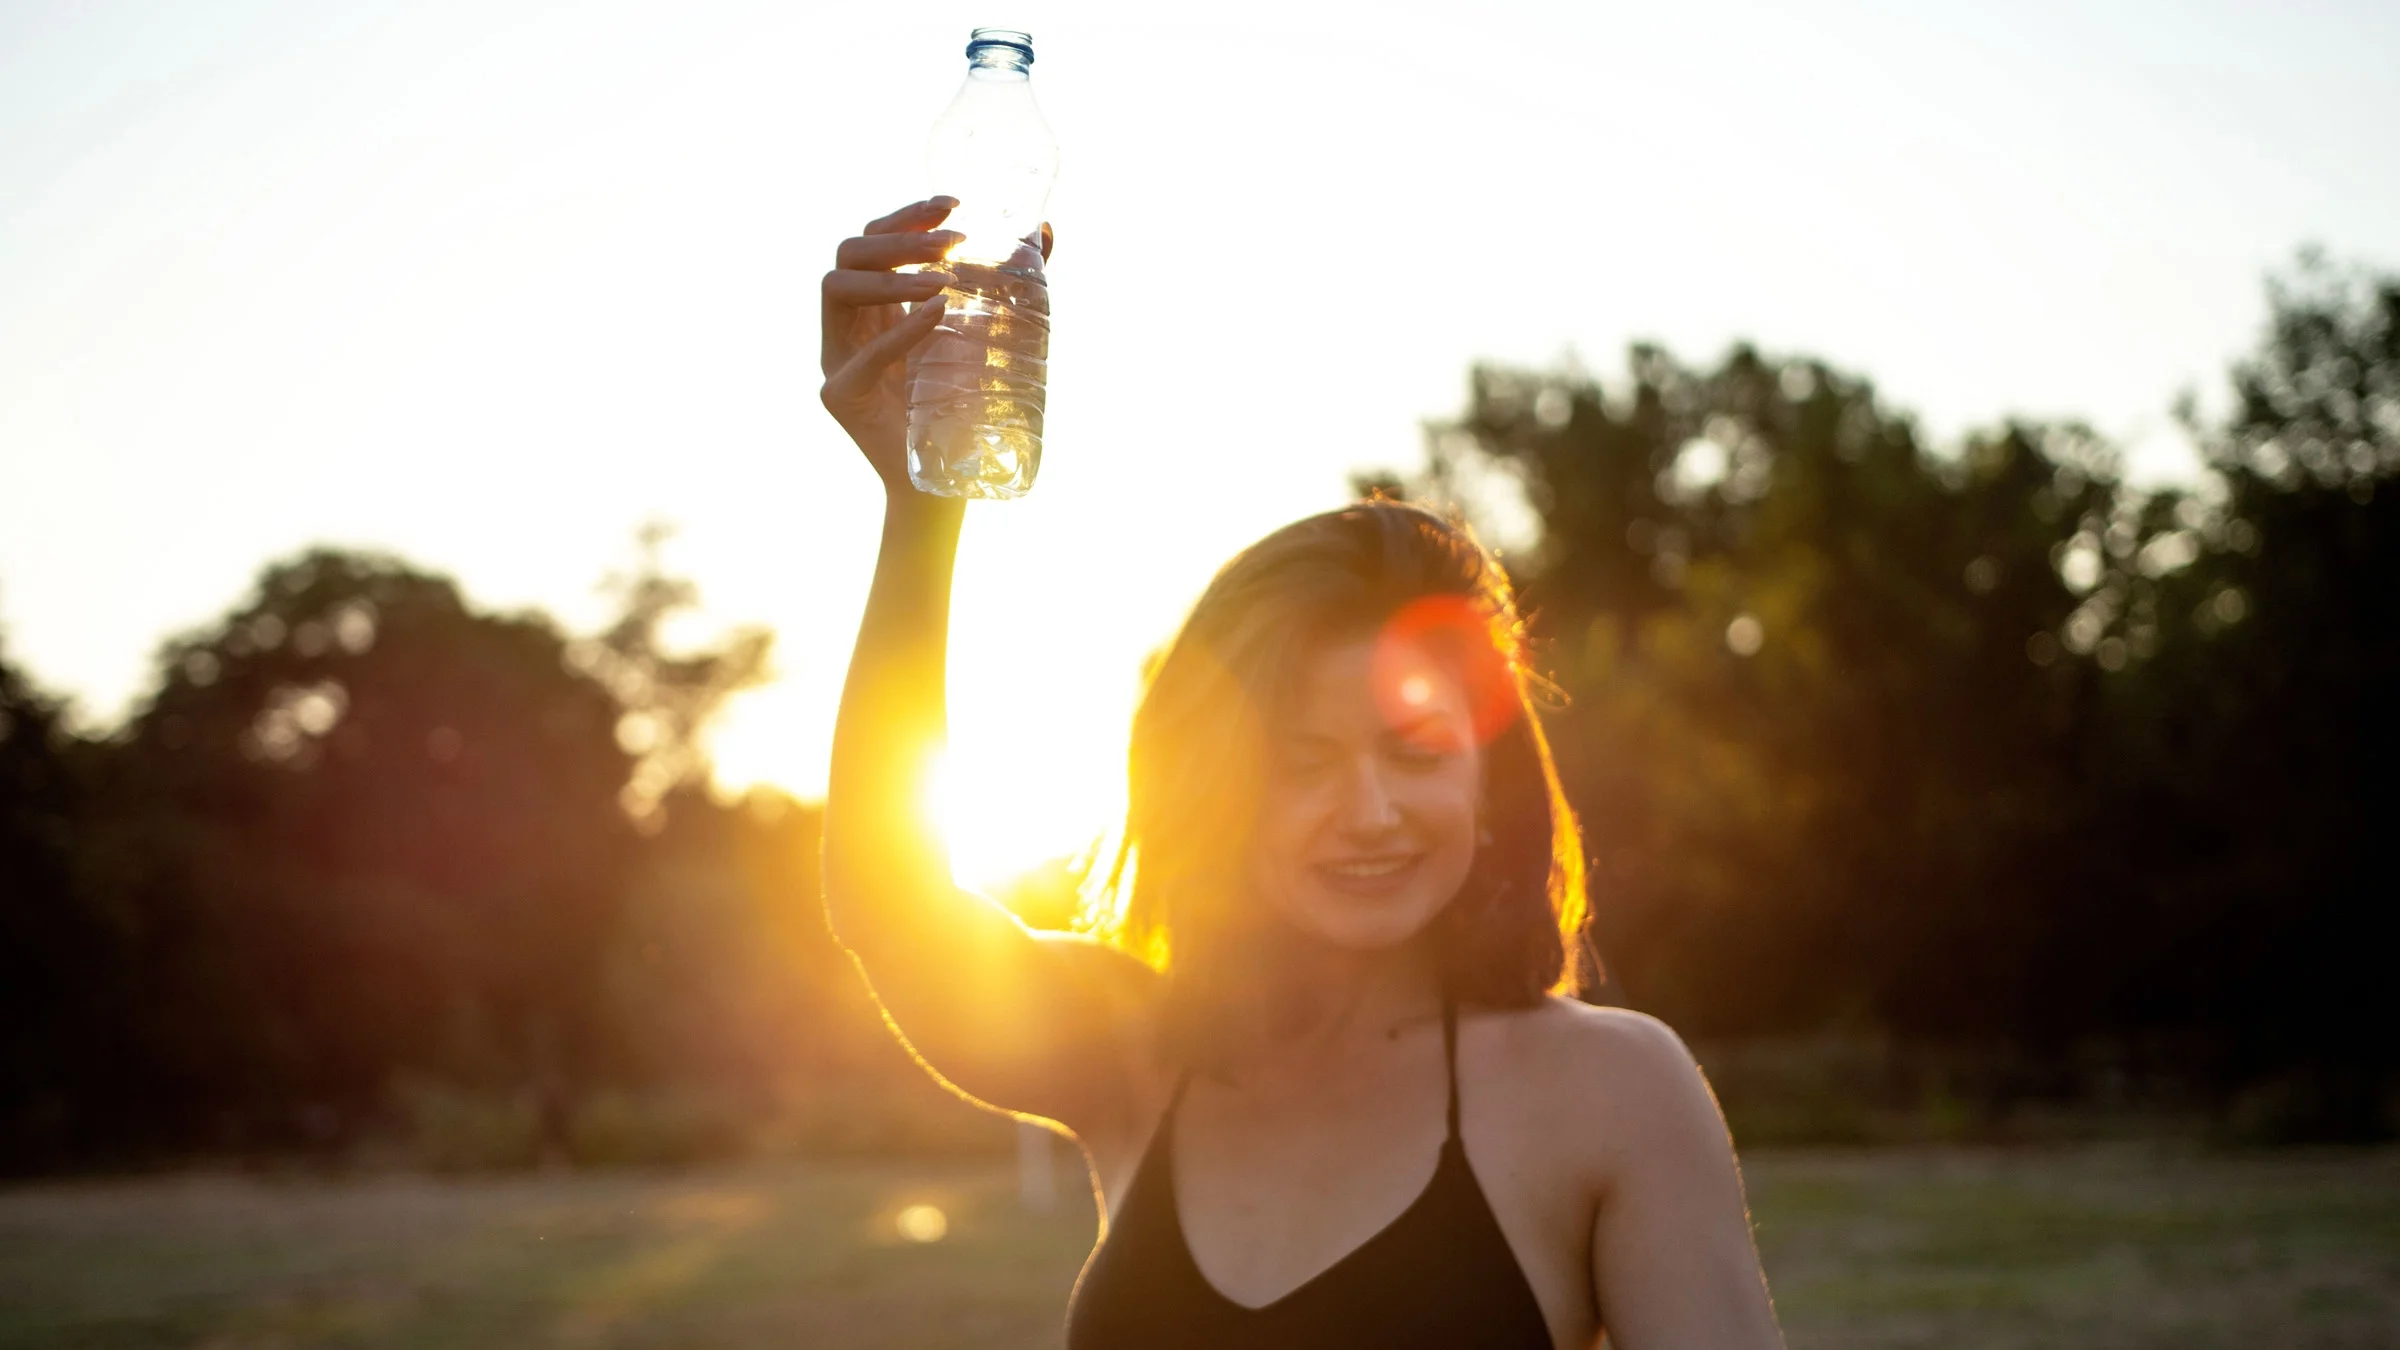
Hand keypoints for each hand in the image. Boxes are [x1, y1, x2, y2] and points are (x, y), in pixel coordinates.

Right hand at [819, 198, 1053, 496]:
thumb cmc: (966, 405)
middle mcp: (848, 324)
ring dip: (891, 273)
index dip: (909, 215)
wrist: (948, 483)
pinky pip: (861, 355)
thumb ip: (1009, 284)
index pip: (875, 238)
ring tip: (945, 279)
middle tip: (955, 241)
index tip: (955, 203)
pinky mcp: (841, 397)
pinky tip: (937, 312)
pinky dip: (901, 328)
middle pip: (850, 253)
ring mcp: (837, 358)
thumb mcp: (988, 334)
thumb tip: (1045, 229)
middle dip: (901, 237)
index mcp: (875, 302)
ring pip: (836, 288)